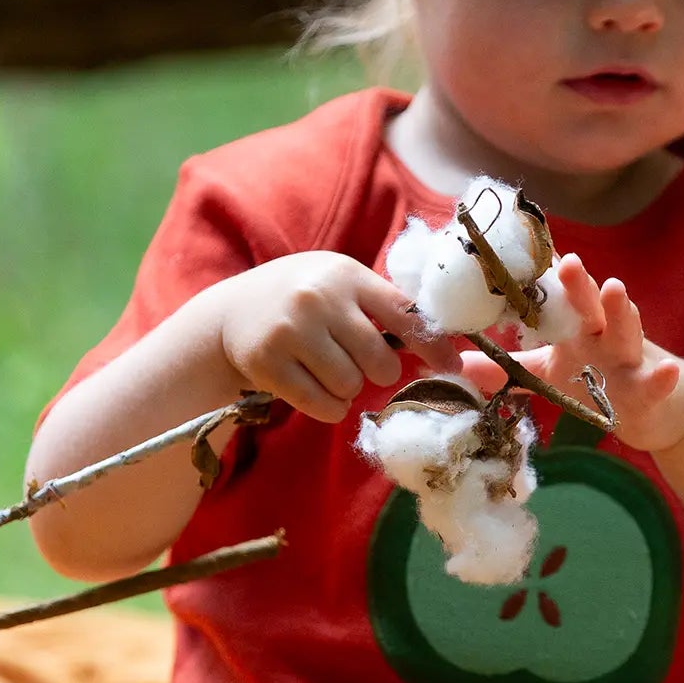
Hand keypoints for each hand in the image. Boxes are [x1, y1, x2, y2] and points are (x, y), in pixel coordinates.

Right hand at [214, 252, 461, 422]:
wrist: (231, 312)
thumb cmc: (302, 300)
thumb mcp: (340, 286)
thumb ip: (385, 308)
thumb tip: (451, 352)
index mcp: (347, 274)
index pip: (405, 314)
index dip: (433, 346)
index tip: (453, 368)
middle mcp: (319, 298)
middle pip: (380, 362)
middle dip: (377, 372)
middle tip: (357, 363)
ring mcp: (290, 330)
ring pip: (351, 386)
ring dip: (348, 389)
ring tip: (329, 370)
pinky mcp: (268, 363)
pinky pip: (324, 405)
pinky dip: (329, 407)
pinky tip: (316, 390)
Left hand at [461, 253, 683, 452]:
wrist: (651, 407)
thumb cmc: (595, 380)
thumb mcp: (549, 374)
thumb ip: (508, 370)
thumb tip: (456, 366)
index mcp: (573, 328)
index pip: (556, 296)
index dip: (541, 276)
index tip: (521, 251)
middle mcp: (600, 336)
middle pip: (588, 306)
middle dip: (579, 285)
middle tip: (568, 261)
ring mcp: (627, 359)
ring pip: (624, 332)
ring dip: (620, 311)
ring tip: (616, 288)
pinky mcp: (648, 390)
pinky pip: (655, 385)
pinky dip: (662, 379)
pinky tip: (667, 371)